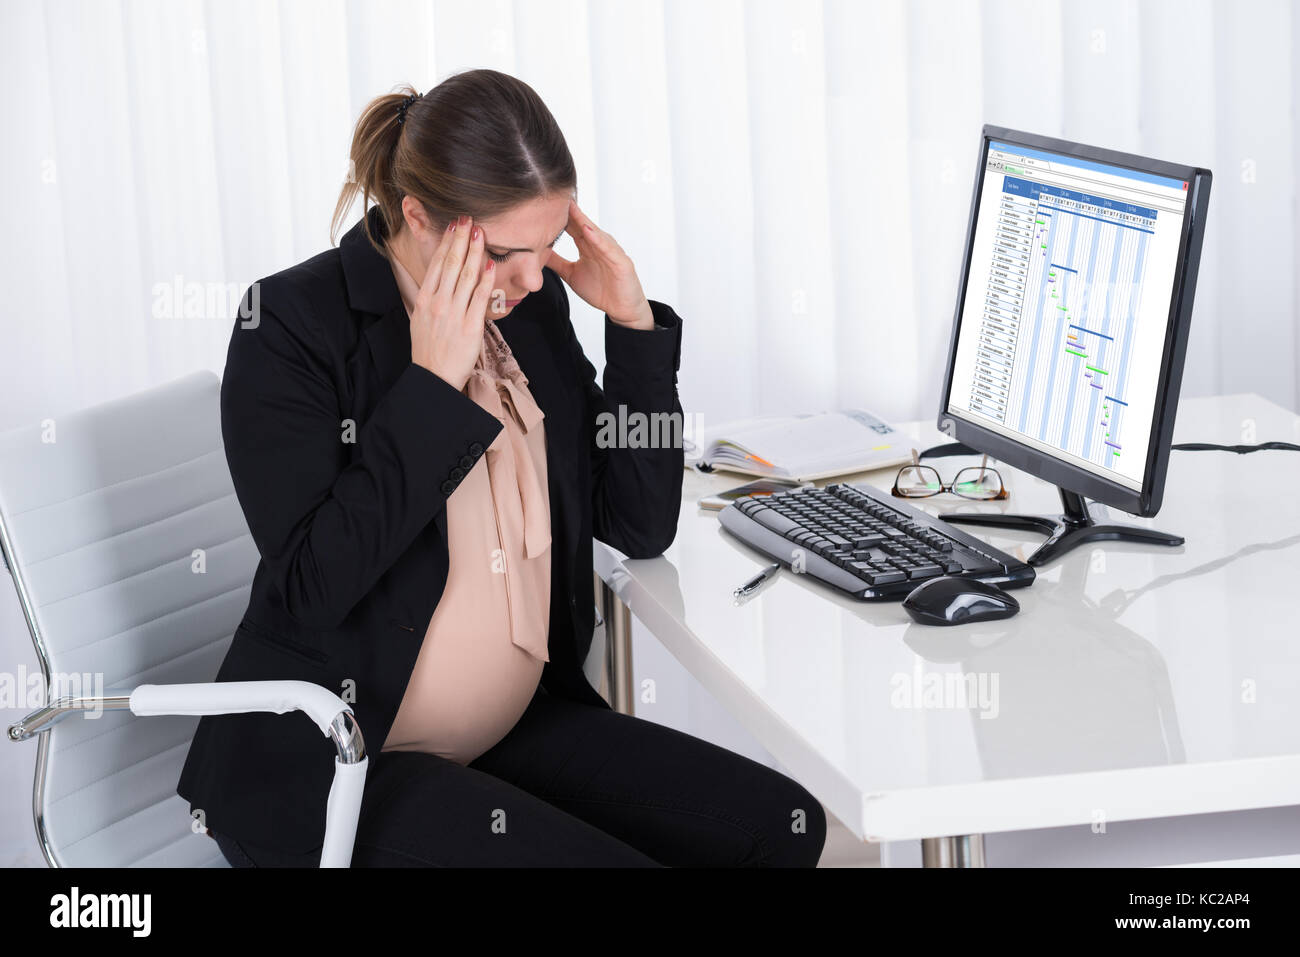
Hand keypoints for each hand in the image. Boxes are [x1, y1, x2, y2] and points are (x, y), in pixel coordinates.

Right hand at [409, 216, 494, 390]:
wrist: (433, 378)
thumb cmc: (429, 350)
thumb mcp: (420, 319)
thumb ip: (431, 298)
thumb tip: (440, 279)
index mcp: (424, 300)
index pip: (437, 264)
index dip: (447, 243)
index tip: (454, 226)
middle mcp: (438, 303)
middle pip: (451, 264)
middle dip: (461, 239)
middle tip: (469, 218)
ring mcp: (454, 314)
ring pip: (466, 276)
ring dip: (475, 251)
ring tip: (481, 233)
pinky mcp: (470, 326)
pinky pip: (480, 298)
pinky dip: (486, 279)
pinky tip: (490, 264)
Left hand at [546, 198, 653, 329]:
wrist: (622, 309)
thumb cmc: (601, 290)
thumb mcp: (571, 274)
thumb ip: (556, 262)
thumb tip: (535, 254)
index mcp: (587, 246)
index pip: (571, 226)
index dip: (559, 215)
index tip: (543, 203)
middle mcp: (599, 244)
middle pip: (582, 223)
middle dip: (569, 210)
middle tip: (554, 195)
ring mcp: (611, 251)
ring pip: (594, 232)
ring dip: (583, 219)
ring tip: (569, 206)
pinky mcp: (621, 262)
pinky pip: (608, 248)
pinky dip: (598, 239)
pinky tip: (588, 230)